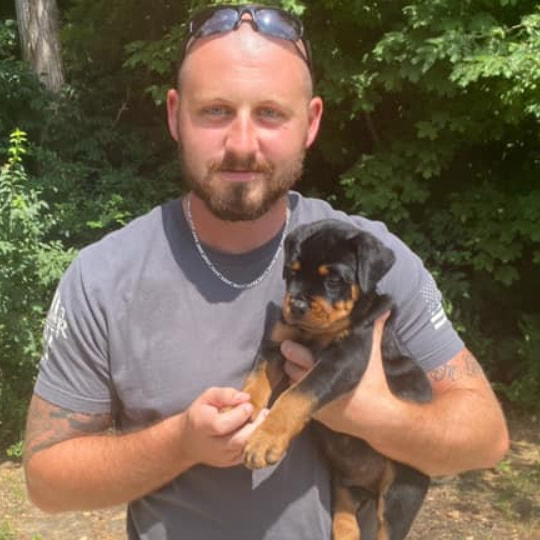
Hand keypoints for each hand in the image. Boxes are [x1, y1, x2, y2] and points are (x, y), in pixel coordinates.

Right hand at [179, 387, 267, 467]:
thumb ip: (225, 394)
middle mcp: (211, 445)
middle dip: (255, 426)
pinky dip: (256, 443)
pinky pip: (247, 455)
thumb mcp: (207, 397)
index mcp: (202, 425)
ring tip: (263, 420)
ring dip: (258, 434)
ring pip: (245, 449)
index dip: (240, 415)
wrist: (189, 440)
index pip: (223, 425)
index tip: (249, 405)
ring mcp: (221, 457)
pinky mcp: (229, 463)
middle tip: (264, 412)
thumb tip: (246, 398)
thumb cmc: (201, 414)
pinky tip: (259, 430)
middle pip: (238, 440)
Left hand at [280, 312, 393, 435]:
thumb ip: (374, 330)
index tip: (286, 343)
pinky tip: (302, 379)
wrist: (382, 418)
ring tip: (295, 364)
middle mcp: (320, 389)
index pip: (301, 358)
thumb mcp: (373, 355)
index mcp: (330, 371)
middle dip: (290, 360)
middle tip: (288, 350)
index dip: (292, 349)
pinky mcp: (317, 416)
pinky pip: (300, 398)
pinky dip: (299, 388)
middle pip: (292, 371)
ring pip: (294, 384)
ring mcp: (316, 403)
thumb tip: (383, 309)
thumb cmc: (375, 383)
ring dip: (293, 374)